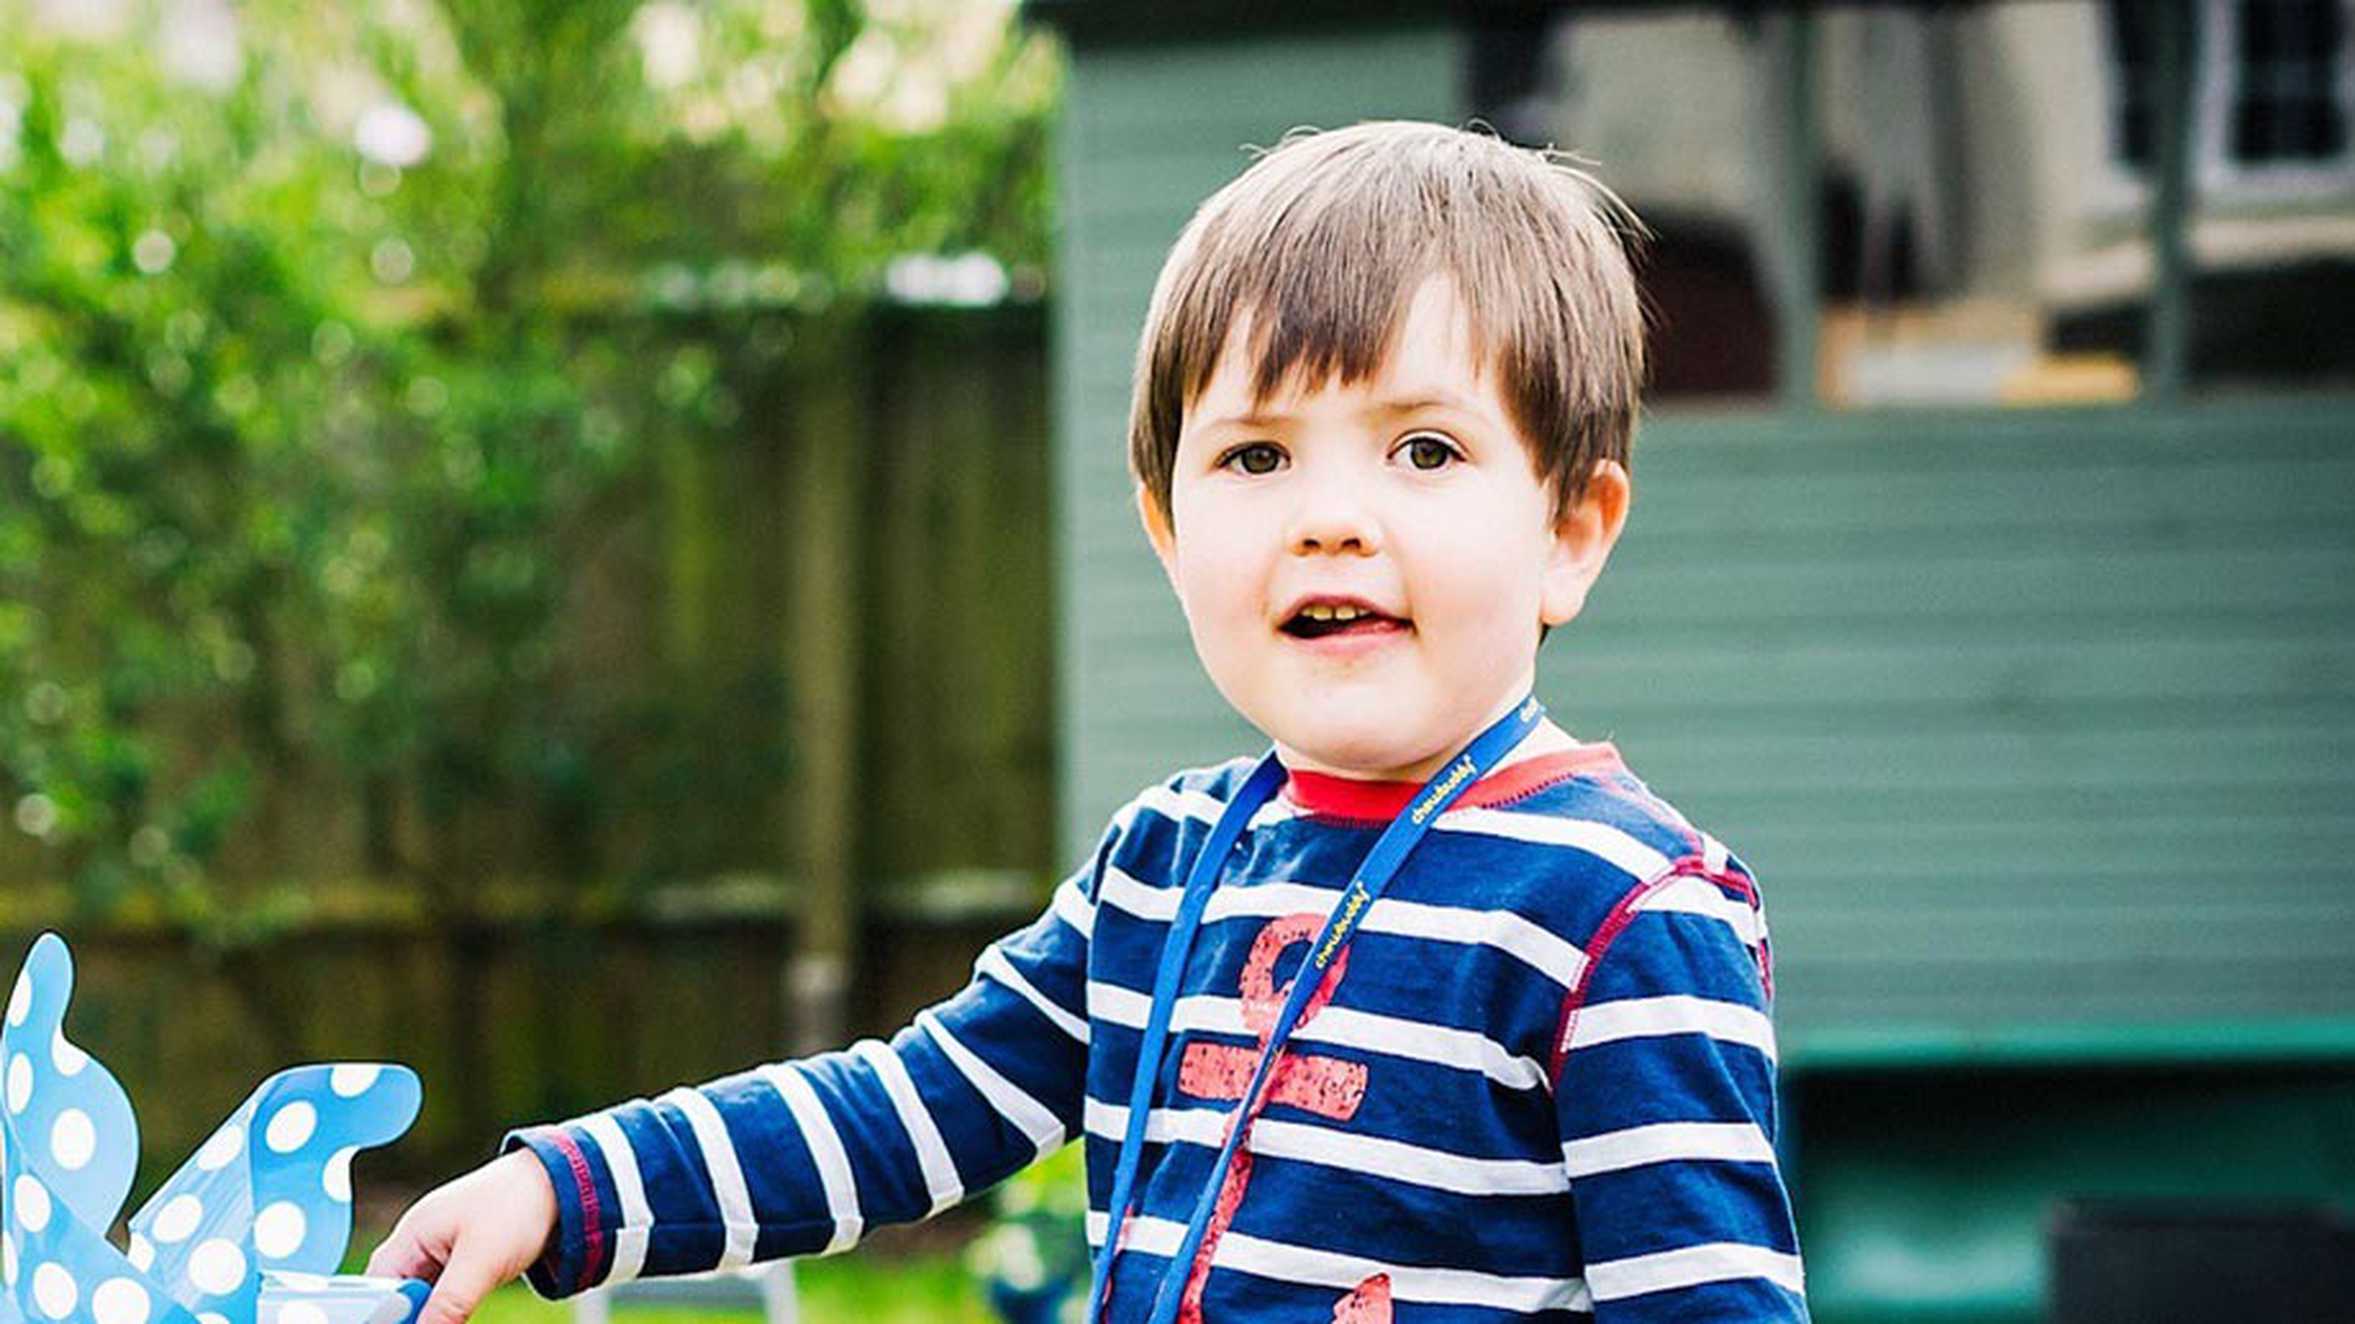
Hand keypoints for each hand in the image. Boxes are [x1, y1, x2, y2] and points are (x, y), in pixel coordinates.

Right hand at [369, 1149, 560, 1323]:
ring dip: (427, 1314)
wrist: (560, 1183)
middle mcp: (416, 1244)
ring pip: (417, 1298)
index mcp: (410, 1236)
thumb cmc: (519, 1205)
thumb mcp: (482, 1261)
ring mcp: (438, 1252)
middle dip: (408, 1315)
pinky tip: (454, 1318)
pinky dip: (443, 1310)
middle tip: (440, 1320)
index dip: (386, 1316)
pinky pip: (439, 1295)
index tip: (410, 1322)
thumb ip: (449, 1303)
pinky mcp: (460, 1261)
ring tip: (450, 1316)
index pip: (374, 1289)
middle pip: (392, 1296)